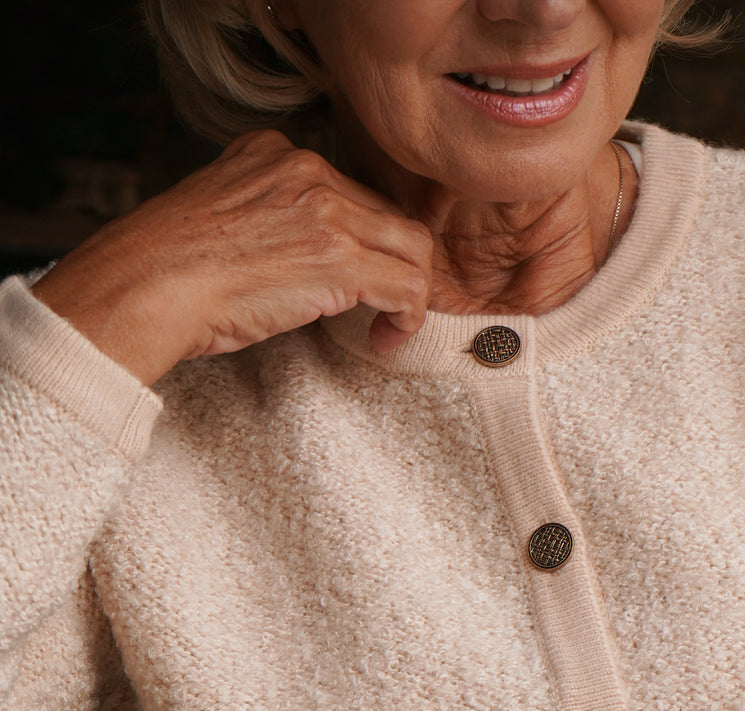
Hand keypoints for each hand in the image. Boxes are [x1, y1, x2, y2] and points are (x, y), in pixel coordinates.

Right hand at [33, 130, 432, 384]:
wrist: (148, 283)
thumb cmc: (167, 269)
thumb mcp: (219, 217)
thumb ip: (265, 218)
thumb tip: (296, 259)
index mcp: (275, 153)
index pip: (352, 192)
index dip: (364, 241)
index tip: (354, 281)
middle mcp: (307, 169)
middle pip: (389, 216)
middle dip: (394, 266)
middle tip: (381, 308)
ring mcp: (327, 211)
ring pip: (413, 248)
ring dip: (410, 293)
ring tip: (388, 327)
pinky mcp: (340, 258)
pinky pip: (409, 285)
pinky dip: (408, 317)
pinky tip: (385, 338)